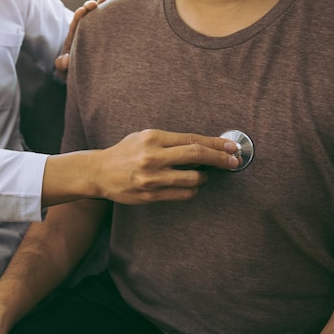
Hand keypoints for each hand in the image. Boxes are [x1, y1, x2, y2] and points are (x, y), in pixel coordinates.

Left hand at [54, 0, 110, 81]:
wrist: (82, 76)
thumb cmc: (71, 71)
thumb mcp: (64, 69)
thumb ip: (62, 64)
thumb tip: (65, 60)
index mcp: (73, 38)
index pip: (75, 24)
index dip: (78, 16)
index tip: (82, 11)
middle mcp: (83, 32)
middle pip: (86, 16)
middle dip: (89, 7)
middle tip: (95, 3)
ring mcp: (94, 33)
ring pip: (98, 17)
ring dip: (101, 6)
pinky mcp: (104, 36)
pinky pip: (108, 24)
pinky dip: (112, 15)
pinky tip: (120, 7)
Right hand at [91, 129, 240, 203]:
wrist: (99, 172)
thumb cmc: (124, 153)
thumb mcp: (144, 138)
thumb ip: (171, 141)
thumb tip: (204, 146)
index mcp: (152, 138)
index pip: (192, 139)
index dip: (215, 143)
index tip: (231, 147)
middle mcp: (153, 157)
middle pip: (197, 155)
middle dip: (221, 158)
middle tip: (234, 161)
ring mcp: (152, 178)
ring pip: (194, 179)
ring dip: (205, 177)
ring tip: (204, 175)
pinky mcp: (151, 195)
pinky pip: (183, 195)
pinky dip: (193, 190)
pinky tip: (191, 186)